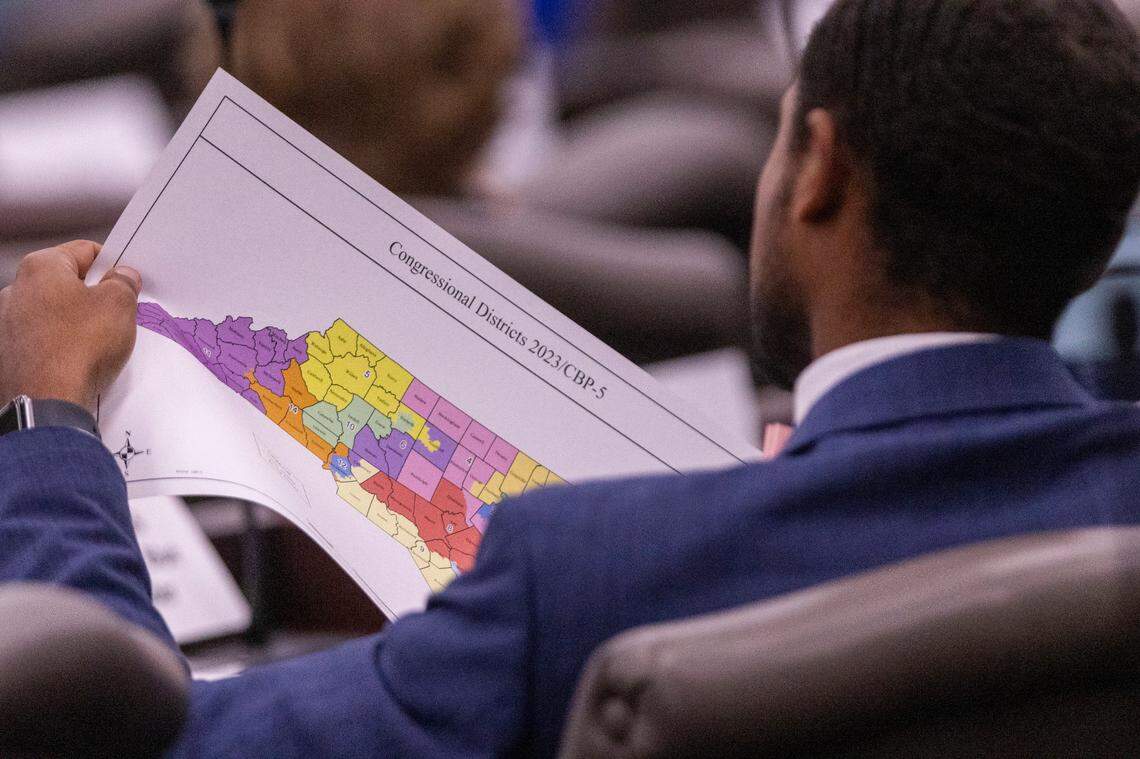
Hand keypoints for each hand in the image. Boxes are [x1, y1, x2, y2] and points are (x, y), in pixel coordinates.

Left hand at [0, 241, 141, 412]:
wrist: (47, 400)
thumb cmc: (78, 348)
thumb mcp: (119, 305)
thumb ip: (123, 283)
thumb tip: (122, 276)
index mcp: (41, 268)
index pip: (85, 251)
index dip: (112, 265)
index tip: (126, 281)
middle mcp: (16, 290)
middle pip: (66, 282)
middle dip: (94, 296)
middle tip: (117, 315)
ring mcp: (8, 322)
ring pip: (54, 312)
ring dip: (76, 321)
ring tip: (98, 343)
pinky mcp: (8, 351)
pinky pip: (43, 338)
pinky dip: (61, 344)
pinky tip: (77, 360)